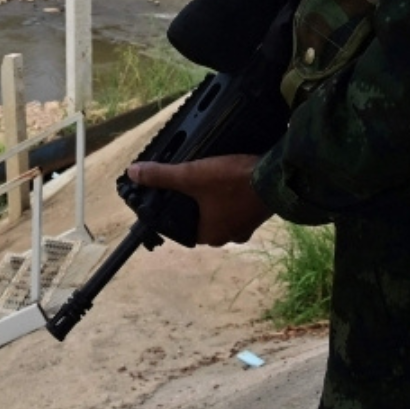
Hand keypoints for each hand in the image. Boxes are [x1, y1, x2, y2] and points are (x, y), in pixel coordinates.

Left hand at [126, 154, 272, 246]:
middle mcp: (228, 236)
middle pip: (202, 219)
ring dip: (214, 199)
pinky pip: (238, 206)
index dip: (174, 211)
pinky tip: (230, 179)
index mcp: (209, 235)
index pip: (182, 228)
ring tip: (208, 177)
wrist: (276, 178)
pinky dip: (232, 196)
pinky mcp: (258, 213)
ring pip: (221, 213)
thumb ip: (162, 176)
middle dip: (195, 203)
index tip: (169, 194)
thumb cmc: (232, 182)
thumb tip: (133, 172)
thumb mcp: (192, 175)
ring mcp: (246, 226)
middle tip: (188, 181)